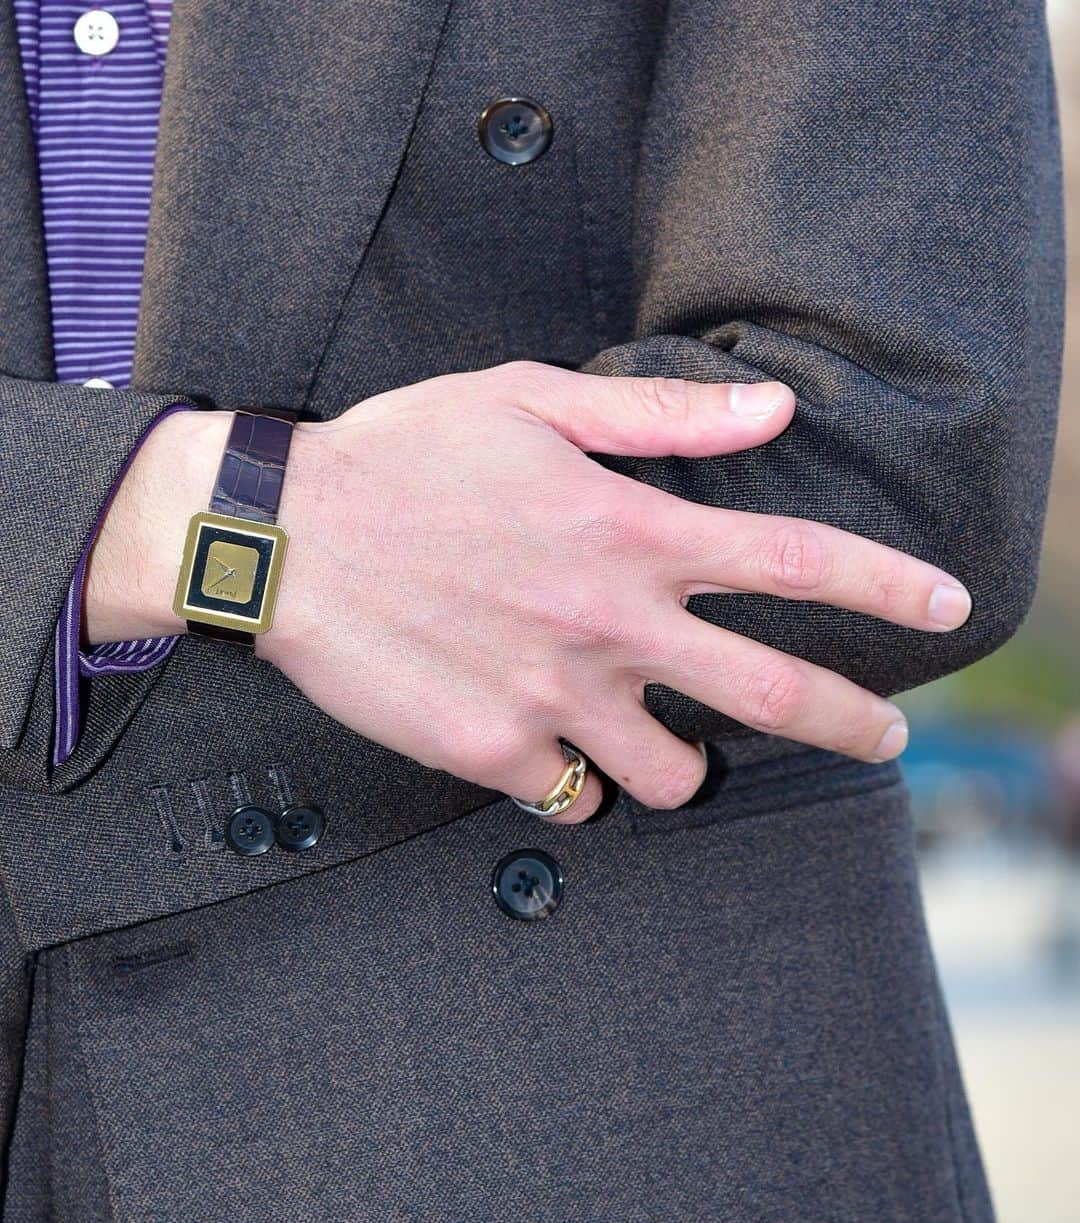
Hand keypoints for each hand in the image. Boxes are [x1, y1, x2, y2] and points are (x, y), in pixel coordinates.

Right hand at [242, 362, 968, 823]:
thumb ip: (659, 415)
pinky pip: (573, 794)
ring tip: (656, 734)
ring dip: (684, 762)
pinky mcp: (492, 754)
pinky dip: (578, 779)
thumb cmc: (404, 456)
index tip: (948, 606)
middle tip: (885, 737)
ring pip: (673, 776)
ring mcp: (553, 699)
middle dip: (850, 723)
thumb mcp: (528, 401)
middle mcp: (607, 624)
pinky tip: (548, 743)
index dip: (884, 587)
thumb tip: (775, 410)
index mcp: (626, 531)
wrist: (281, 536)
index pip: (790, 562)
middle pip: (771, 695)